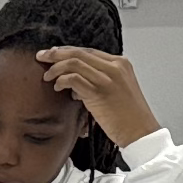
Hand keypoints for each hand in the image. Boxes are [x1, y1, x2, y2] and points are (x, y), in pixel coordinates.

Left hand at [34, 44, 161, 151]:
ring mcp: (108, 78)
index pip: (88, 51)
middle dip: (56, 54)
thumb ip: (98, 80)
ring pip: (74, 63)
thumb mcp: (116, 90)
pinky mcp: (100, 92)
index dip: (68, 51)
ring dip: (56, 67)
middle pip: (79, 53)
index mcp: (121, 64)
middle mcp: (115, 67)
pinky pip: (74, 78)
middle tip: (41, 57)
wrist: (141, 132)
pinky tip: (58, 87)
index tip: (53, 54)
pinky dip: (62, 80)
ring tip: (47, 76)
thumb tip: (73, 79)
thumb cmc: (128, 117)